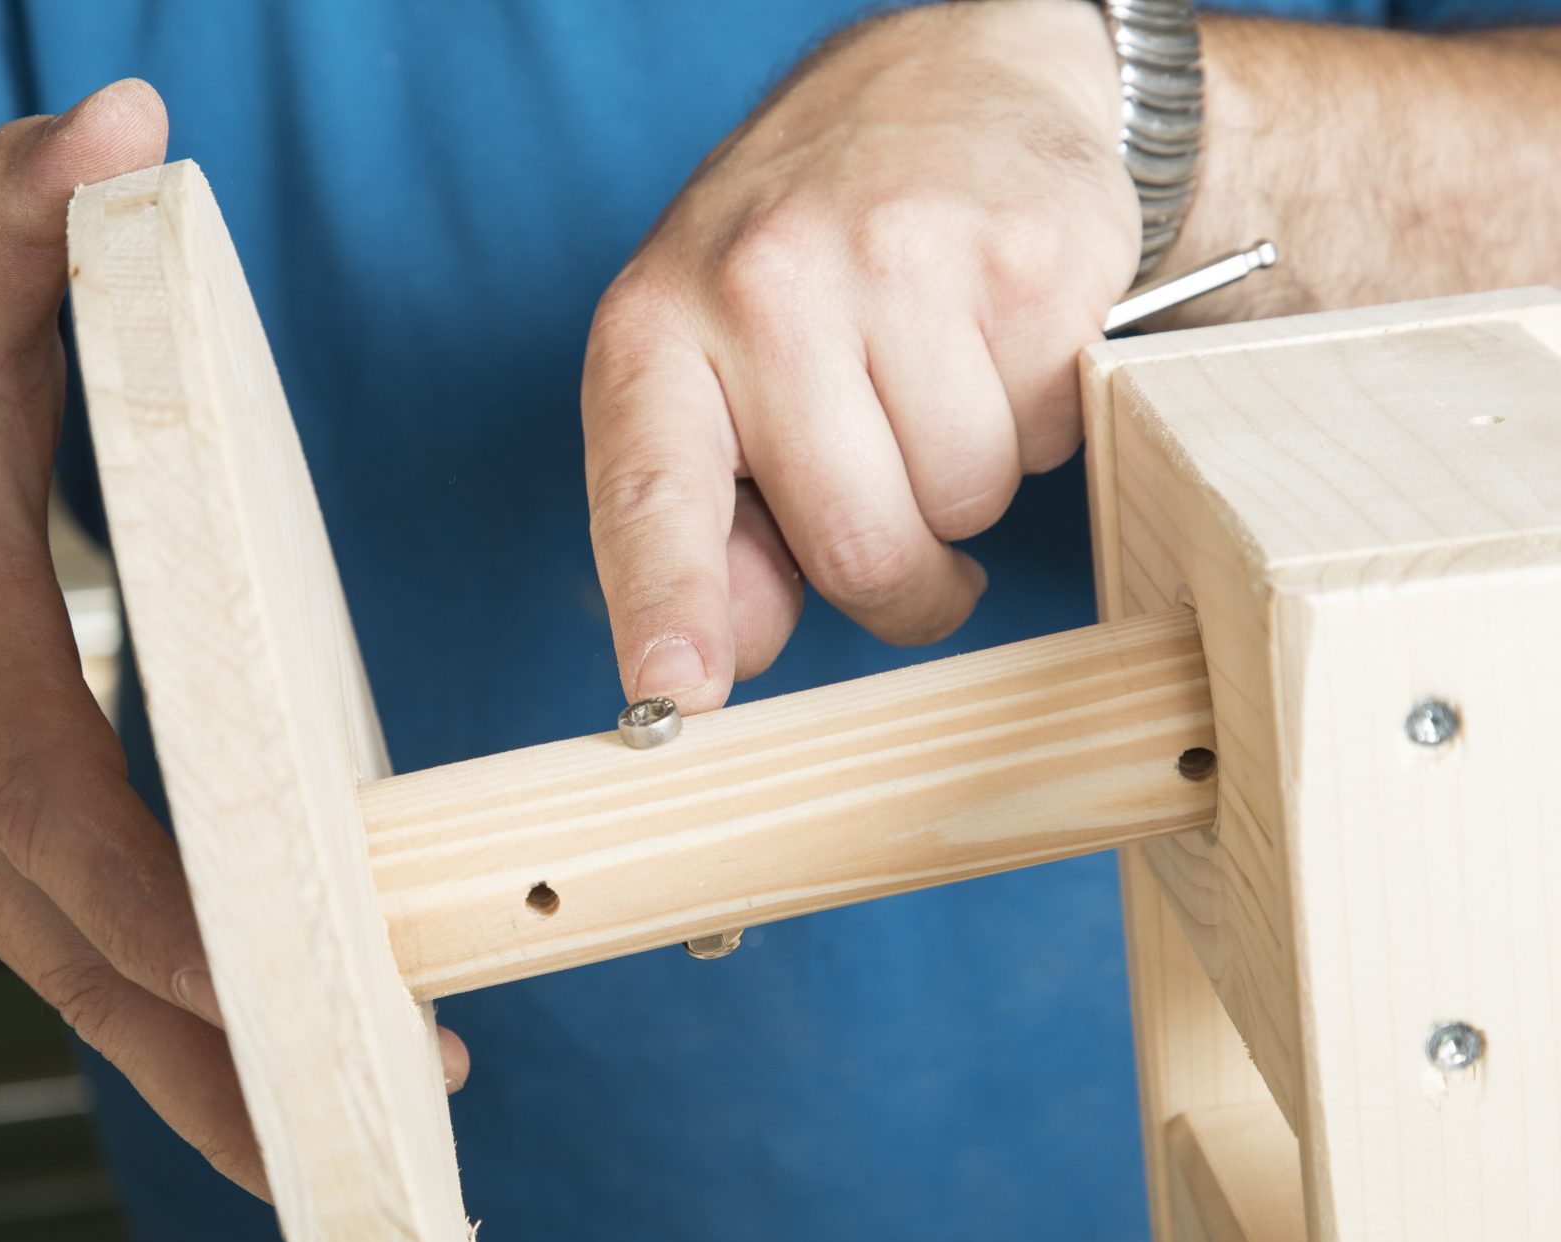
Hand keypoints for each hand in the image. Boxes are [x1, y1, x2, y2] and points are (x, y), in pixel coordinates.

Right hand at [0, 81, 467, 1198]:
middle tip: (410, 1100)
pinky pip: (124, 1006)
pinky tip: (316, 1103)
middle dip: (255, 1050)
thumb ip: (19, 227)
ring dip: (247, 1094)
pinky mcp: (27, 901)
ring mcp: (2, 884)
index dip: (176, 910)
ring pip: (123, 1023)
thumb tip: (124, 123)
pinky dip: (213, 1062)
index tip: (289, 973)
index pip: (77, 833)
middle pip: (119, 975)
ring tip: (394, 1145)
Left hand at [584, 0, 1137, 710]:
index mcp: (653, 334)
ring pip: (967, 503)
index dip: (669, 610)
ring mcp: (899, 258)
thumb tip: (727, 656)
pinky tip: (998, 340)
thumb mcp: (709, 377)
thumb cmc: (806, 269)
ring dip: (969, 486)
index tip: (675, 694)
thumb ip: (708, 527)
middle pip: (862, 548)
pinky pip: (1051, 432)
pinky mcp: (1026, 252)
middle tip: (901, 509)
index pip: (654, 499)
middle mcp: (762, 285)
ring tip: (939, 384)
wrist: (946, 86)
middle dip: (902, 575)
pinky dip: (1038, 420)